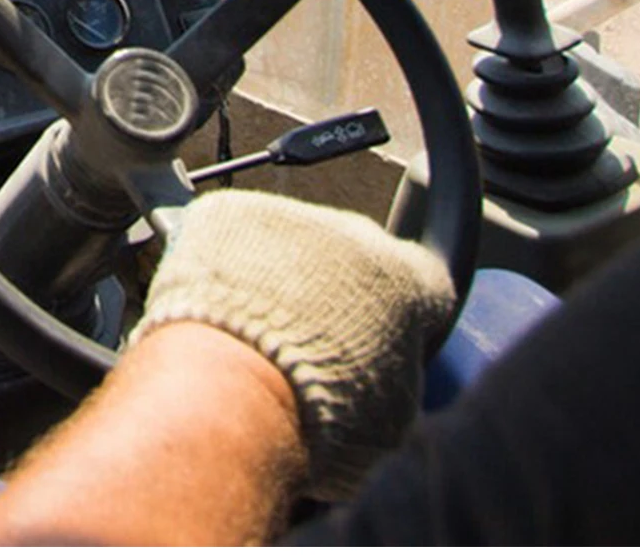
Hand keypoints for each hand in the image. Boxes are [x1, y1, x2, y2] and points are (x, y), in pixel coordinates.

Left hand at [130, 189, 453, 501]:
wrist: (233, 393)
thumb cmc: (316, 422)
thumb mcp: (390, 426)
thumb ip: (396, 380)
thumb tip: (381, 379)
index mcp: (410, 282)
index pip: (424, 282)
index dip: (402, 313)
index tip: (382, 337)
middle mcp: (358, 234)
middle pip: (351, 262)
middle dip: (332, 299)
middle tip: (303, 352)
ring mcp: (291, 217)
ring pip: (290, 247)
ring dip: (277, 282)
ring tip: (249, 343)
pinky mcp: (231, 212)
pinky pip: (234, 239)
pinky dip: (224, 270)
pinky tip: (214, 314)